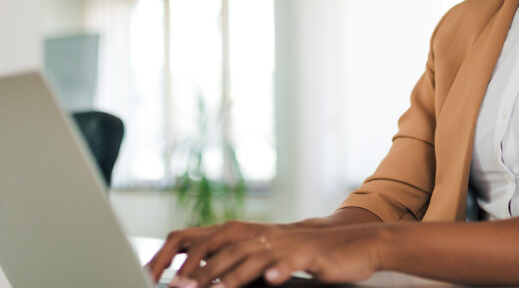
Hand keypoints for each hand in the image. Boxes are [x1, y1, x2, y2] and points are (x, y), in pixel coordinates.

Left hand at [180, 225, 382, 287]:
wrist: (352, 245)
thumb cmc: (309, 255)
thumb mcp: (272, 258)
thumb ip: (243, 264)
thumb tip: (208, 281)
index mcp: (254, 236)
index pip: (213, 242)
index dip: (188, 258)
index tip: (167, 279)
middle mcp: (266, 237)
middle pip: (227, 252)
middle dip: (201, 272)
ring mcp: (288, 245)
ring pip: (254, 258)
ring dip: (233, 276)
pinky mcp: (310, 255)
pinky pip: (292, 262)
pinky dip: (280, 271)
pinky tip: (272, 280)